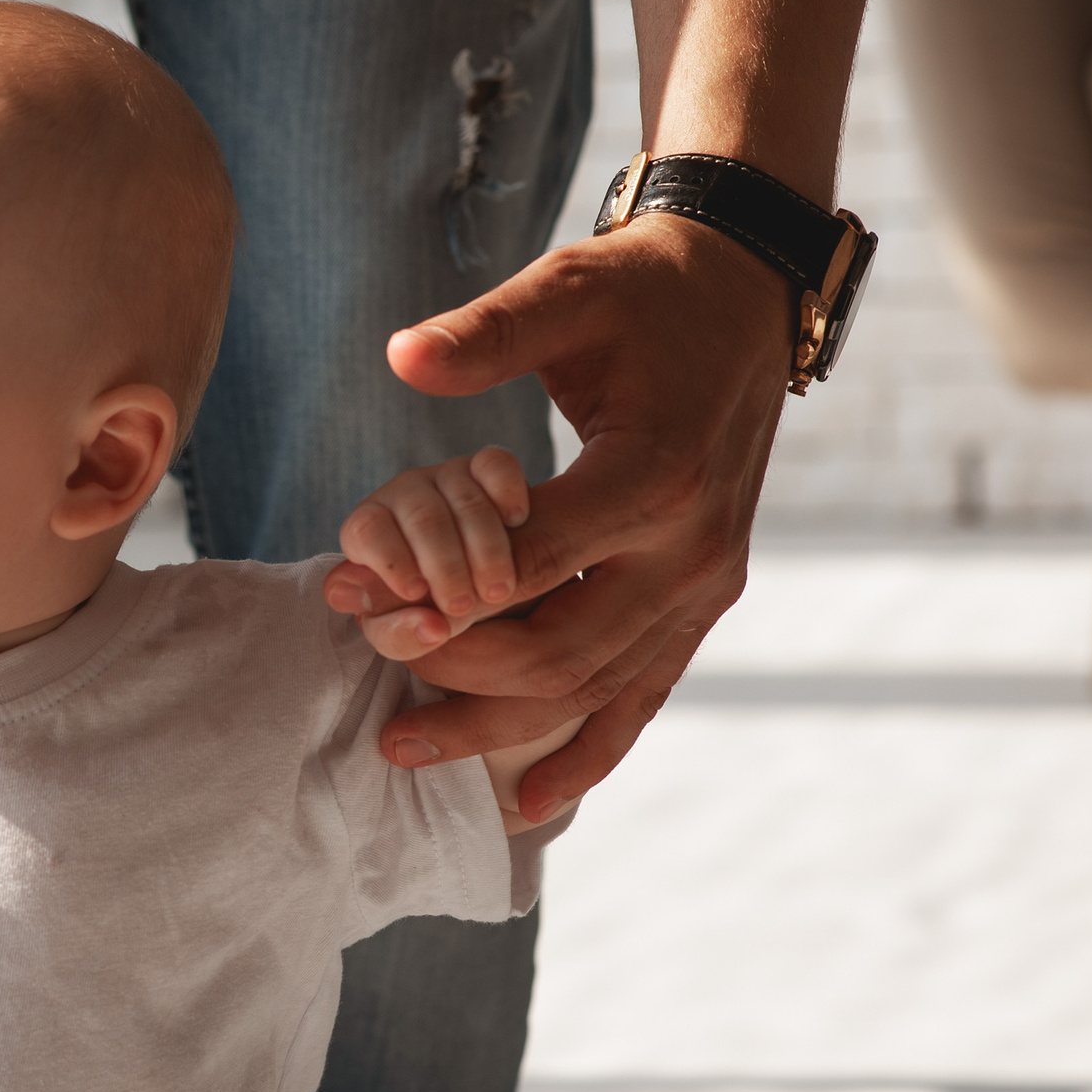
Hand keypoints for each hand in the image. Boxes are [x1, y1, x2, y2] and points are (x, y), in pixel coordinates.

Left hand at [322, 213, 792, 822]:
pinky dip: (590, 752)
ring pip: (594, 689)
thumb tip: (399, 356)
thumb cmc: (641, 292)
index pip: (525, 564)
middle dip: (450, 666)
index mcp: (655, 476)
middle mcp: (691, 547)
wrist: (742, 295)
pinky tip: (528, 798)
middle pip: (556, 649)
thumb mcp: (565, 292)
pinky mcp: (704, 601)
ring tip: (401, 744)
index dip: (431, 588)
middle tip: (363, 655)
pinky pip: (646, 695)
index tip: (349, 592)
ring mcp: (705, 585)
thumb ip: (485, 334)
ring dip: (498, 727)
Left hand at [337, 446, 529, 661]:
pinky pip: (496, 464)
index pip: (364, 530)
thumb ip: (400, 634)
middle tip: (463, 606)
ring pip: (464, 499)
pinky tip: (515, 521)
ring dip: (486, 548)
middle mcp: (401, 496)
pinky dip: (508, 492)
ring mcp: (444, 477)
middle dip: (445, 567)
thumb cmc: (428, 609)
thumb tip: (427, 627)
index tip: (416, 592)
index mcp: (367, 532)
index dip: (389, 559)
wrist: (479, 584)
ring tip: (497, 591)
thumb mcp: (407, 634)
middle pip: (421, 518)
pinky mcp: (484, 467)